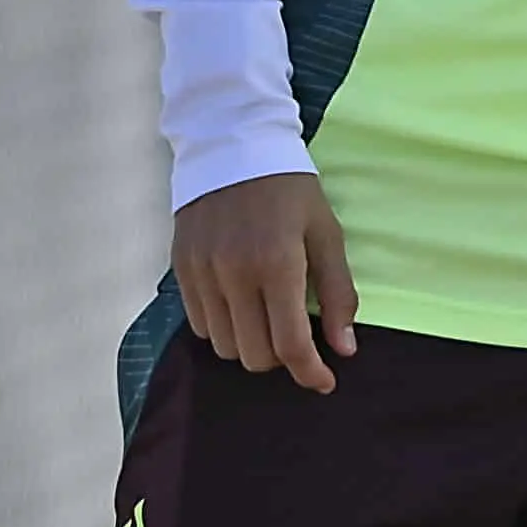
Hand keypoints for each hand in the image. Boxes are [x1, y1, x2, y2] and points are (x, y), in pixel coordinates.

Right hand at [171, 171, 358, 392]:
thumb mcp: (326, 233)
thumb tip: (345, 349)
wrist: (233, 145)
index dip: (310, 372)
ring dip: (251, 344)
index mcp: (277, 264)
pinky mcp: (180, 269)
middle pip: (254, 356)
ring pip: (224, 347)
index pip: (290, 344)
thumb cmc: (291, 189)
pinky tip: (241, 304)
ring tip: (268, 316)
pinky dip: (224, 328)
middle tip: (298, 335)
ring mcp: (202, 273)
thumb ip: (338, 293)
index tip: (325, 381)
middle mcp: (233, 274)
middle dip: (282, 358)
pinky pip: (200, 325)